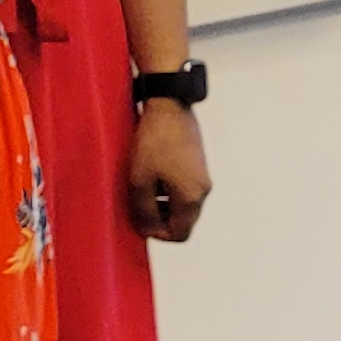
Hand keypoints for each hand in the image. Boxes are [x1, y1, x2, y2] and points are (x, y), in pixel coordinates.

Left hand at [127, 99, 211, 241]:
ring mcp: (203, 176)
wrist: (168, 106)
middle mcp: (203, 189)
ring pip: (182, 204)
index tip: (139, 220)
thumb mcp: (139, 181)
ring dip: (162, 203)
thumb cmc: (153, 142)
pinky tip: (150, 174)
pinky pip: (184, 188)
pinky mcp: (198, 164)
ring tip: (141, 187)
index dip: (158, 234)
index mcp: (192, 197)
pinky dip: (167, 189)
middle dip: (159, 218)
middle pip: (183, 220)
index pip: (180, 234)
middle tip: (137, 204)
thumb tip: (148, 231)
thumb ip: (144, 211)